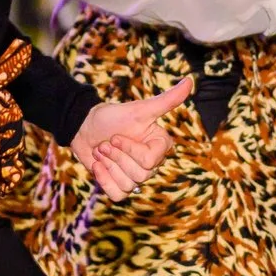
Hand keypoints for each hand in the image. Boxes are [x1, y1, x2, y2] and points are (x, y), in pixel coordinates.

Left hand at [69, 81, 192, 201]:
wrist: (85, 127)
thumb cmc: (113, 116)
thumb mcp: (139, 109)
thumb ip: (166, 100)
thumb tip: (190, 80)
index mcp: (160, 146)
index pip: (149, 160)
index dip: (129, 149)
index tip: (116, 135)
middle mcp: (152, 163)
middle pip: (139, 175)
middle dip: (116, 156)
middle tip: (107, 142)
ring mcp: (136, 176)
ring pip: (128, 185)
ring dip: (108, 166)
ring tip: (102, 151)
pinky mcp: (120, 186)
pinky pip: (117, 195)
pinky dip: (103, 180)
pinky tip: (97, 165)